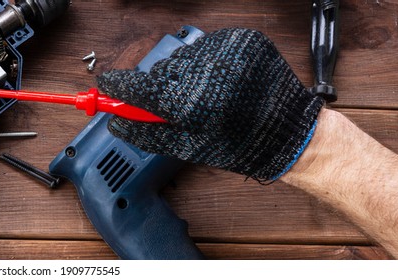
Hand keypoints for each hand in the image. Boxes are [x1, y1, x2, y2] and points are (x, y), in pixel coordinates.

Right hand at [98, 28, 323, 180]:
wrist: (291, 132)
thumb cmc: (242, 145)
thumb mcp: (188, 148)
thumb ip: (146, 133)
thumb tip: (115, 122)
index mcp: (191, 102)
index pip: (137, 87)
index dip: (117, 86)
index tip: (107, 85)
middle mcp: (206, 71)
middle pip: (159, 71)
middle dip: (158, 87)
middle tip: (171, 104)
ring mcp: (226, 51)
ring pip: (183, 58)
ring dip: (184, 74)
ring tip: (206, 95)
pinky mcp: (242, 40)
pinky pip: (208, 47)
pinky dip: (207, 63)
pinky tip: (221, 81)